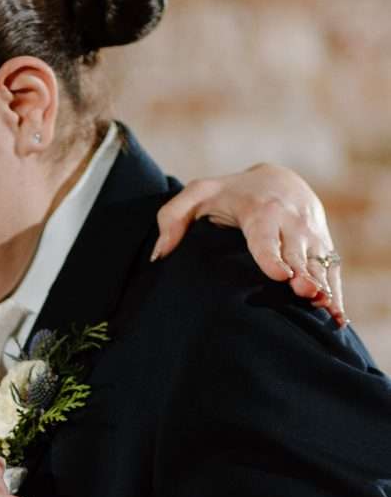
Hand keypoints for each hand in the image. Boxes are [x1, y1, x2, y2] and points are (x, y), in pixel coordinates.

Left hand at [153, 164, 344, 327]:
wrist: (277, 179)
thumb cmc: (229, 193)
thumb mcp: (197, 195)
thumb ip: (172, 219)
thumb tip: (159, 255)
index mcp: (260, 212)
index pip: (266, 238)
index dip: (273, 257)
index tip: (281, 276)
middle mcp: (290, 222)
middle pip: (297, 254)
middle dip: (303, 275)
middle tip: (307, 295)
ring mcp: (310, 234)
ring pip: (319, 264)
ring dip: (324, 287)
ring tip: (327, 311)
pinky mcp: (323, 244)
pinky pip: (333, 270)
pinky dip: (336, 292)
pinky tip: (337, 316)